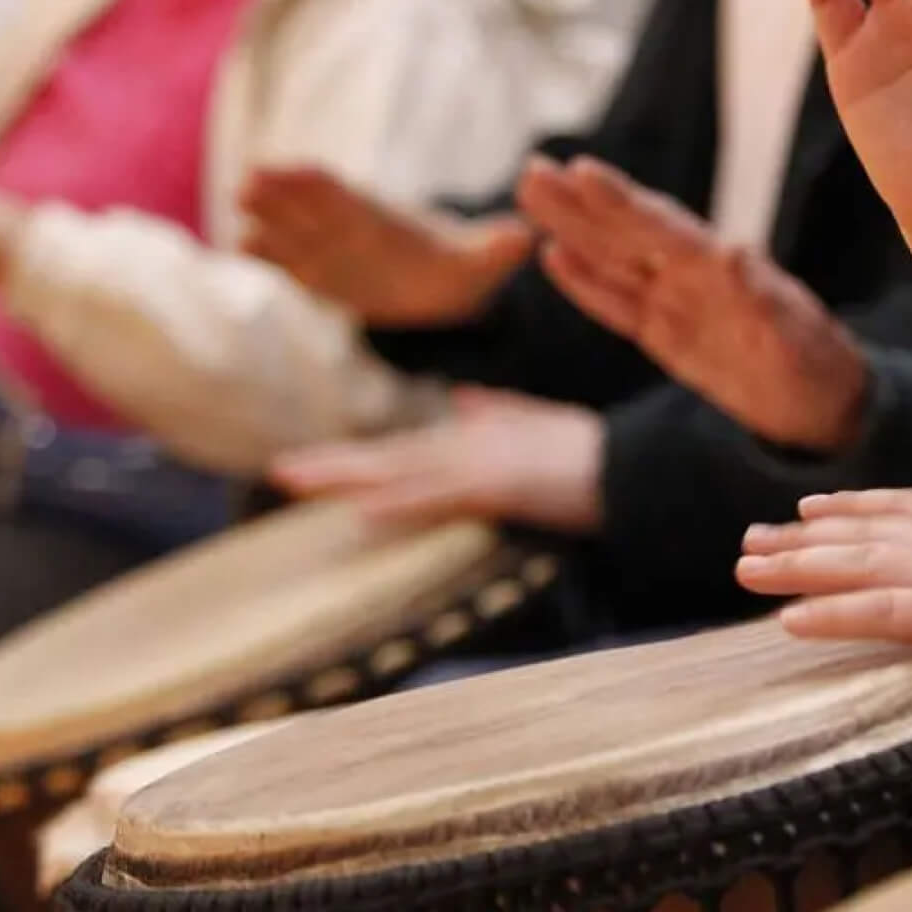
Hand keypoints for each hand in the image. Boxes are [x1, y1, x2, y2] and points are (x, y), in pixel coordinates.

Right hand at [242, 165, 535, 325]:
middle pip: (308, 205)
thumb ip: (496, 249)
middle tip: (247, 184)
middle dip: (280, 195)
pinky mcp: (318, 274)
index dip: (316, 184)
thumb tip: (525, 237)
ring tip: (240, 223)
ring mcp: (328, 248)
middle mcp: (348, 226)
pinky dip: (268, 256)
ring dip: (267, 224)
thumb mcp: (482, 261)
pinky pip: (287, 262)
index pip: (344, 194)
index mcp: (382, 218)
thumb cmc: (462, 268)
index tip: (290, 171)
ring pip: (291, 230)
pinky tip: (243, 247)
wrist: (446, 288)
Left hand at [270, 385, 604, 533]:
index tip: (308, 466)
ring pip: (402, 472)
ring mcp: (481, 464)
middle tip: (279, 472)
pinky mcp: (499, 485)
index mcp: (473, 441)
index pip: (403, 452)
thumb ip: (501, 413)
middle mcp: (467, 448)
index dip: (355, 459)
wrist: (632, 463)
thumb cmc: (592, 453)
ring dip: (349, 476)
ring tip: (297, 481)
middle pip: (389, 458)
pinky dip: (402, 503)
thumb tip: (466, 401)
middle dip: (334, 465)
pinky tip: (366, 510)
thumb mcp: (538, 428)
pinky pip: (441, 497)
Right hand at [518, 156, 871, 453]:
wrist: (824, 407)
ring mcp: (678, 303)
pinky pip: (618, 304)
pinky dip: (586, 282)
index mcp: (725, 271)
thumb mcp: (798, 340)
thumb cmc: (819, 368)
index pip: (664, 230)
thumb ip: (764, 300)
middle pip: (628, 234)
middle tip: (531, 168)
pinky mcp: (667, 334)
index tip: (583, 171)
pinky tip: (553, 255)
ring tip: (531, 190)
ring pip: (615, 260)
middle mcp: (695, 278)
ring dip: (573, 229)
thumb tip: (732, 253)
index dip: (624, 204)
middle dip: (581, 204)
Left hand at [737, 489, 911, 714]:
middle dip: (804, 537)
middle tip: (749, 541)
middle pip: (870, 532)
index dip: (856, 508)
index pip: (911, 511)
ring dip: (799, 567)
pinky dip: (833, 613)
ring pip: (864, 564)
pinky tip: (788, 622)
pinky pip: (887, 611)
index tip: (810, 507)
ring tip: (746, 570)